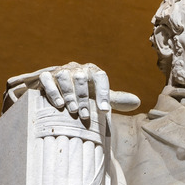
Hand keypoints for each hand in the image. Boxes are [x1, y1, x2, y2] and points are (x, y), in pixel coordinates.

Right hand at [6, 62, 139, 117]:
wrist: (61, 92)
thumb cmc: (85, 95)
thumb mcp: (100, 97)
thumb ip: (116, 100)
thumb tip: (138, 102)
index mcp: (92, 71)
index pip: (100, 77)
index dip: (103, 93)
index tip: (104, 111)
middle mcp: (77, 68)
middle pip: (81, 78)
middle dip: (84, 98)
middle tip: (85, 116)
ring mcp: (61, 70)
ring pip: (64, 76)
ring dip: (69, 94)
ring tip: (73, 110)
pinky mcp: (46, 76)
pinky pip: (47, 79)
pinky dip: (53, 91)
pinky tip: (58, 104)